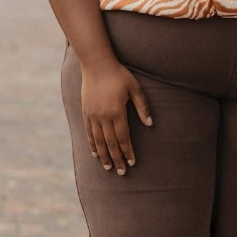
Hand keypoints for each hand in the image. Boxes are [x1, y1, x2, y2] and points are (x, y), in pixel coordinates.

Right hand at [81, 59, 152, 175]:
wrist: (96, 64)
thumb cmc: (119, 75)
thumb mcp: (135, 88)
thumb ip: (142, 106)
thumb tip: (150, 124)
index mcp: (117, 112)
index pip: (123, 138)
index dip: (128, 151)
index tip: (132, 162)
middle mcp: (103, 117)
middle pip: (111, 143)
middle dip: (117, 159)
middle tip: (122, 172)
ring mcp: (92, 115)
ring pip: (98, 141)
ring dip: (104, 156)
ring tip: (109, 167)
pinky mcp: (85, 112)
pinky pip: (88, 133)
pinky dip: (92, 145)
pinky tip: (95, 154)